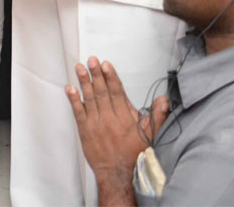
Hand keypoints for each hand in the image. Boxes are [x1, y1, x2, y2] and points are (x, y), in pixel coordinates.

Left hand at [66, 57, 166, 187]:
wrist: (117, 173)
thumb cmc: (134, 153)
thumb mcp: (150, 136)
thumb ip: (157, 116)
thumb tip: (163, 99)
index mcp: (125, 118)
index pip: (117, 93)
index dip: (111, 77)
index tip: (106, 64)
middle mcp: (109, 118)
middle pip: (102, 92)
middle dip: (96, 75)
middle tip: (91, 60)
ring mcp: (96, 124)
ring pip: (89, 99)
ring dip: (84, 82)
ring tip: (79, 67)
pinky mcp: (85, 130)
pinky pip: (78, 112)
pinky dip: (73, 100)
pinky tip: (69, 88)